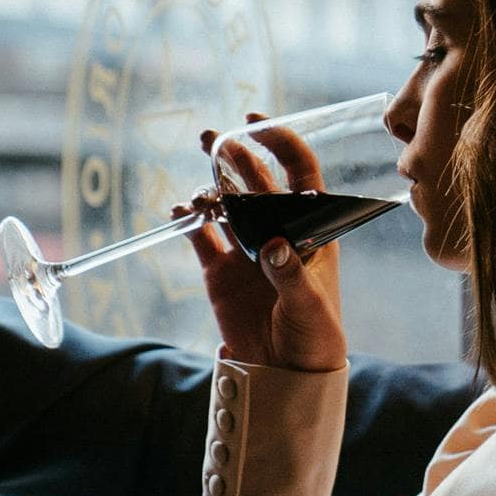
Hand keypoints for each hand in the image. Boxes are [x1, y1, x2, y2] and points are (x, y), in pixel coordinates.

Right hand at [191, 113, 347, 373]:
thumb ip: (291, 275)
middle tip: (212, 137)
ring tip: (201, 192)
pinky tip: (181, 212)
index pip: (300, 175)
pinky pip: (199, 235)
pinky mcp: (219, 269)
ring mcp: (246, 247)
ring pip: (225, 202)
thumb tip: (274, 246)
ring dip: (210, 187)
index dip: (281, 144)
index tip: (256, 123)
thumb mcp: (309, 306)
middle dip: (234, 156)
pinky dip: (188, 219)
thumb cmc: (314, 336)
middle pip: (256, 181)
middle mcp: (277, 231)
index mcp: (310, 230)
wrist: (285, 372)